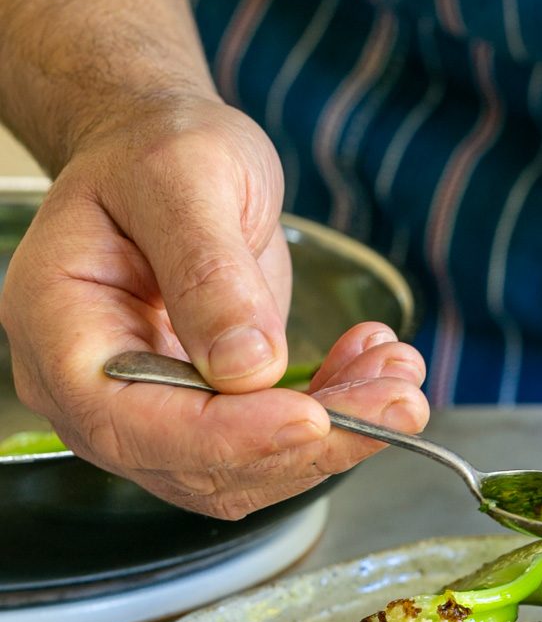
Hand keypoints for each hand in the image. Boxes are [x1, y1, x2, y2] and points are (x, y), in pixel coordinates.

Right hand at [0, 96, 428, 517]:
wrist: (168, 157)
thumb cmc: (156, 152)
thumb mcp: (183, 179)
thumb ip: (209, 272)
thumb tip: (248, 367)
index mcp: (61, 331)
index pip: (130, 421)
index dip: (224, 436)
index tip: (310, 419)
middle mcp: (94, 392)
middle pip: (199, 462)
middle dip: (310, 441)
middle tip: (400, 399)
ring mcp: (151, 413)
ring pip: (249, 469)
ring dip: (338, 434)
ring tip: (400, 372)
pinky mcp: (208, 416)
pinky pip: (274, 446)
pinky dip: (336, 416)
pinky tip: (373, 364)